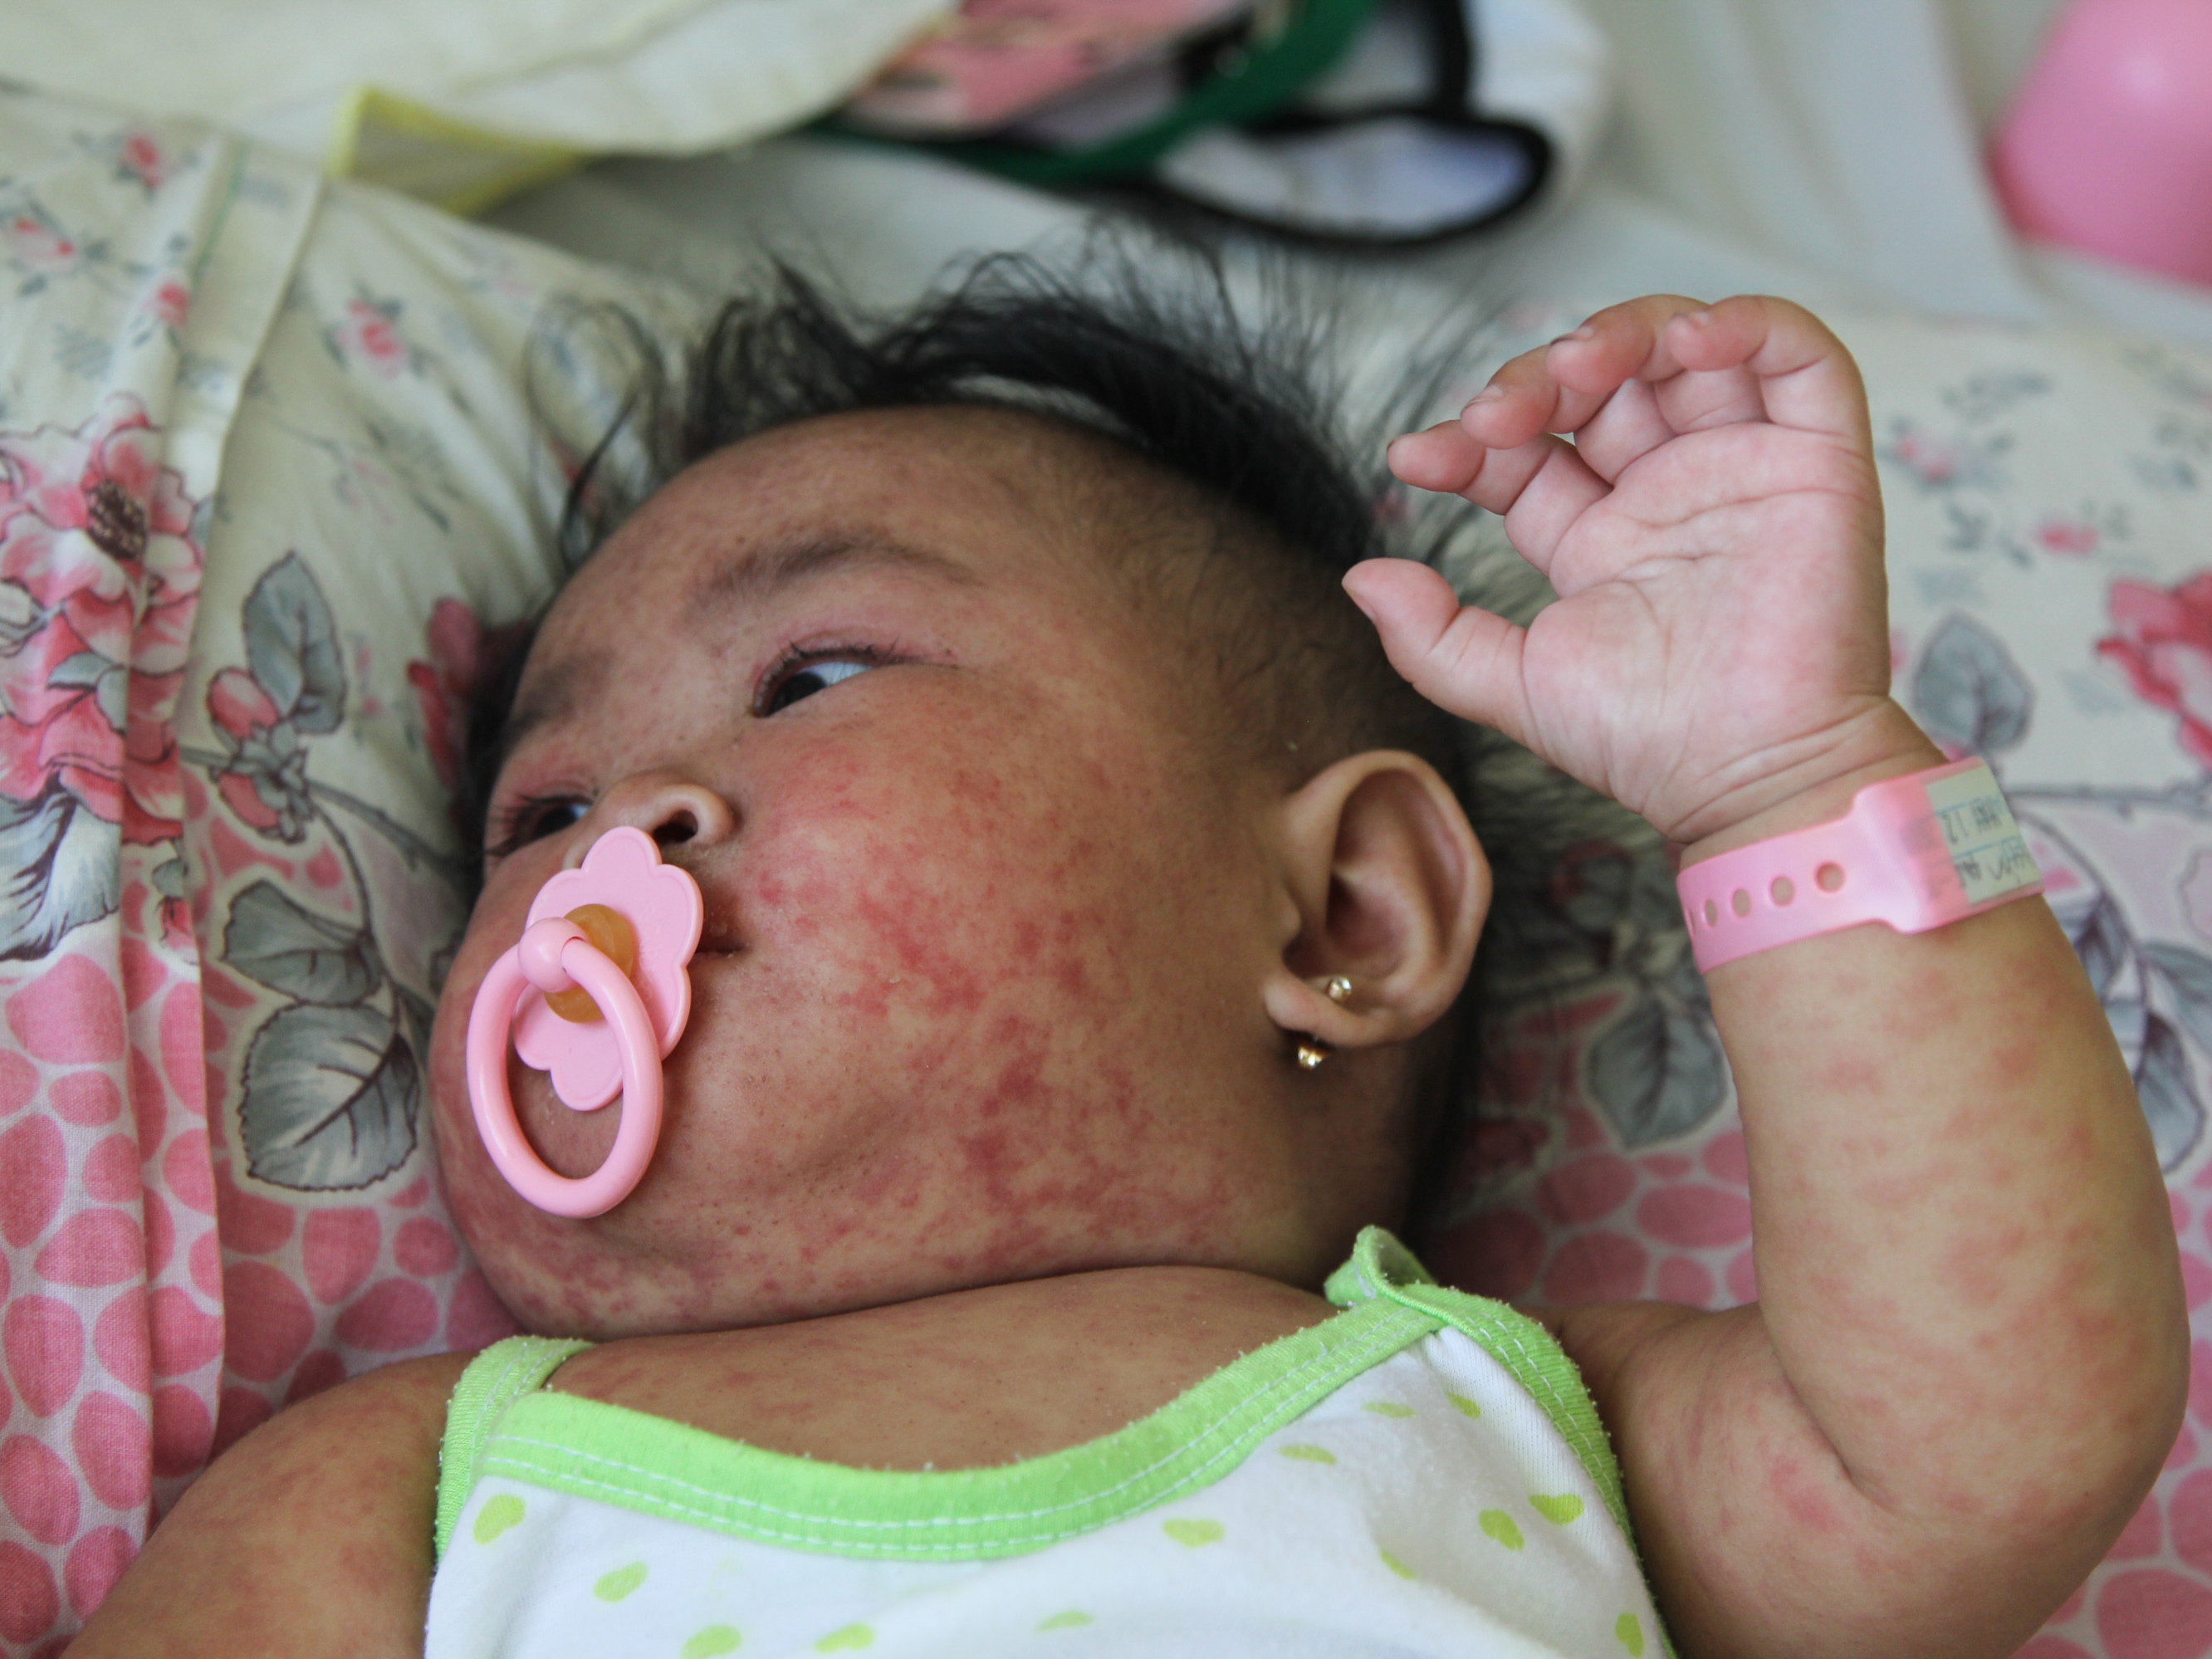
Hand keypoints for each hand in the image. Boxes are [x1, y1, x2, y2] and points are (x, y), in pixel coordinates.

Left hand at [1346, 294, 1924, 845]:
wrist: (1750, 778)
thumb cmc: (1647, 743)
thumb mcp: (1513, 686)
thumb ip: (1431, 637)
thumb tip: (1359, 576)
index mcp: (1596, 537)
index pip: (1527, 451)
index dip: (1473, 437)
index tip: (1418, 458)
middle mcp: (1665, 492)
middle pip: (1599, 386)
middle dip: (1539, 379)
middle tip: (1499, 413)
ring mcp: (1740, 469)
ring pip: (1684, 353)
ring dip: (1626, 335)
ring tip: (1579, 368)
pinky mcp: (1817, 462)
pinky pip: (1798, 359)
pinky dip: (1749, 324)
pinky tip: (1688, 340)